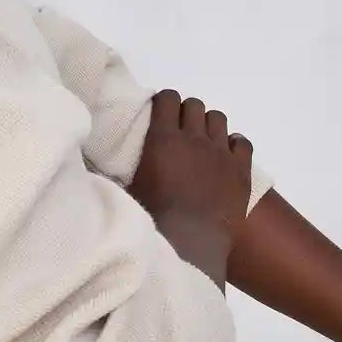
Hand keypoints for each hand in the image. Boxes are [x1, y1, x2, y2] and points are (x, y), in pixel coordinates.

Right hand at [129, 90, 252, 289]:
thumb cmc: (154, 217)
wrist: (192, 242)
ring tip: (202, 142)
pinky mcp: (242, 169)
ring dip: (208, 125)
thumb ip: (121, 168)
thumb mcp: (129, 188)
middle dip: (186, 112)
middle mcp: (194, 138)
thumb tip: (99, 158)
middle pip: (194, 105)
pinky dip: (234, 145)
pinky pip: (242, 142)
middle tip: (180, 130)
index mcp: (163, 138)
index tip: (160, 112)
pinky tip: (226, 156)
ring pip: (218, 118)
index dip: (164, 102)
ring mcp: (221, 152)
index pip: (168, 99)